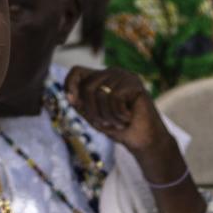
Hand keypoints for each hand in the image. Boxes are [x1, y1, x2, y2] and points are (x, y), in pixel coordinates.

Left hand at [64, 65, 185, 179]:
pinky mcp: (134, 83)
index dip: (69, 84)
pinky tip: (129, 117)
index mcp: (99, 79)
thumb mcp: (95, 117)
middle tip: (106, 123)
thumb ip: (82, 105)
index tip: (71, 100)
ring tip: (119, 122)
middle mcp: (111, 73)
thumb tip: (69, 96)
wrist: (144, 141)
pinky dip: (119, 114)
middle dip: (93, 111)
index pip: (76, 71)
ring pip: (101, 94)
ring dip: (108, 116)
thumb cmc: (119, 128)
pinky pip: (115, 98)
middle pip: (87, 86)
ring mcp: (123, 76)